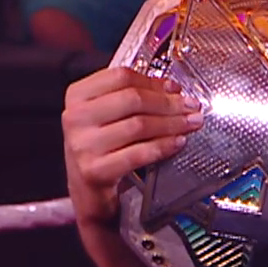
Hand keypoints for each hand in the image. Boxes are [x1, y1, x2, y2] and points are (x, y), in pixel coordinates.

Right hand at [62, 68, 201, 224]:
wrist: (85, 190)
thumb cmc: (100, 146)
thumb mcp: (108, 115)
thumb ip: (134, 96)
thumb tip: (172, 89)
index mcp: (78, 95)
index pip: (121, 77)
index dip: (154, 82)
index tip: (175, 88)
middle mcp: (76, 117)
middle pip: (133, 99)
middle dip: (169, 103)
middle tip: (191, 107)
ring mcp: (83, 144)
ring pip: (139, 125)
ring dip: (172, 124)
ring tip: (190, 123)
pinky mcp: (95, 170)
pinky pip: (139, 153)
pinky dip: (163, 146)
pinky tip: (178, 142)